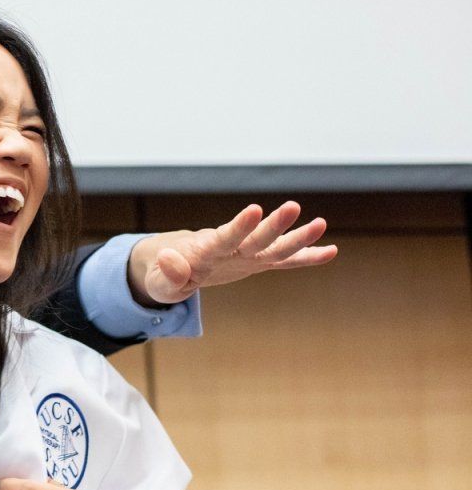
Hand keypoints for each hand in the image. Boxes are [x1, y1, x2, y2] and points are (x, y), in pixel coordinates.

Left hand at [128, 201, 338, 305]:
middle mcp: (231, 249)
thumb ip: (166, 274)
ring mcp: (246, 255)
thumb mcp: (158, 283)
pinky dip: (305, 257)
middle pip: (255, 237)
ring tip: (321, 223)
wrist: (171, 265)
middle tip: (293, 206)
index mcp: (207, 252)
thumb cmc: (162, 275)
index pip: (224, 237)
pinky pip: (283, 261)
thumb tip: (168, 259)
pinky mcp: (255, 262)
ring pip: (274, 245)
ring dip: (297, 237)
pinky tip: (331, 251)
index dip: (239, 226)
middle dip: (273, 224)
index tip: (254, 209)